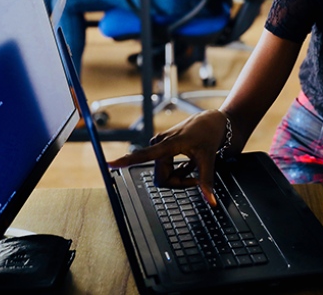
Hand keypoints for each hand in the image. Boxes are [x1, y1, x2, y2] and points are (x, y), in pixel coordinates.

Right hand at [108, 109, 228, 204]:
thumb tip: (211, 201)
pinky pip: (166, 170)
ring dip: (180, 176)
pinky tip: (189, 162)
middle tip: (196, 177)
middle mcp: (159, 143)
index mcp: (168, 144)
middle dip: (179, 182)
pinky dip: (179, 171)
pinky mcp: (161, 147)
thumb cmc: (209, 134)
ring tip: (193, 165)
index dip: (127, 160)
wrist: (212, 121)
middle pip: (161, 178)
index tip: (110, 163)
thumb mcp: (209, 158)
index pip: (144, 155)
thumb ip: (206, 181)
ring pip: (164, 176)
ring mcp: (160, 146)